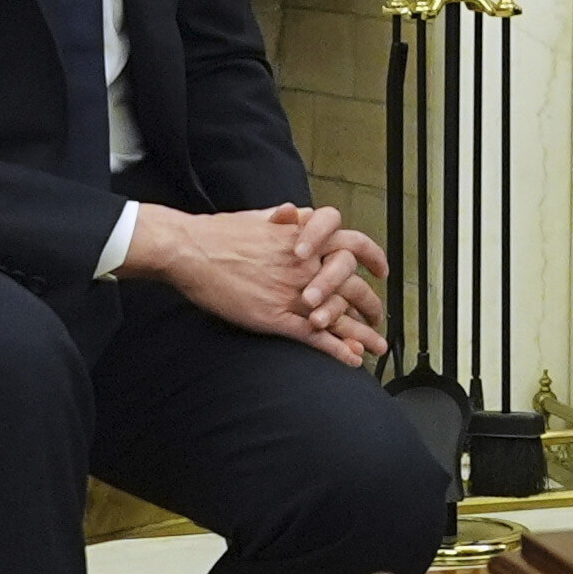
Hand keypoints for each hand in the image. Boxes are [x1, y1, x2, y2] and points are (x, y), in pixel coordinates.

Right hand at [134, 203, 378, 355]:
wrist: (192, 250)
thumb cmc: (219, 233)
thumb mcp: (258, 217)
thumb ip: (282, 219)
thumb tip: (292, 213)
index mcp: (304, 239)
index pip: (352, 246)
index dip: (373, 258)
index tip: (380, 269)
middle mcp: (305, 265)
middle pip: (353, 285)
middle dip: (372, 305)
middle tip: (379, 317)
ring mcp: (292, 292)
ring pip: (340, 315)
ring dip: (364, 334)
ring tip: (377, 347)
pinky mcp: (275, 317)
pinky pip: (315, 336)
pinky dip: (337, 350)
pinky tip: (352, 360)